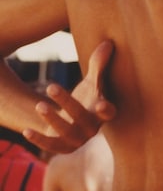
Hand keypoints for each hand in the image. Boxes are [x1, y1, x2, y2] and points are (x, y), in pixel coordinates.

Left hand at [26, 40, 115, 154]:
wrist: (74, 120)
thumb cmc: (86, 97)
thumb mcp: (91, 81)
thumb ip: (98, 64)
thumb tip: (107, 43)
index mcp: (103, 113)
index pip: (109, 113)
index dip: (106, 111)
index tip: (102, 105)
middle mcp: (93, 128)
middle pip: (82, 117)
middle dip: (67, 103)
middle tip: (51, 86)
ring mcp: (78, 139)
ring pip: (66, 132)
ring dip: (53, 118)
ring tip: (39, 105)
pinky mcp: (62, 147)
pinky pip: (50, 146)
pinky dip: (38, 140)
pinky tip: (25, 130)